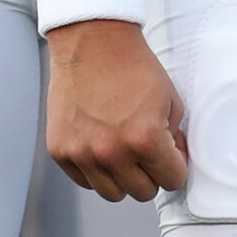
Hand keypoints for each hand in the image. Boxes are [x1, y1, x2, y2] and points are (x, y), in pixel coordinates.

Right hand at [46, 18, 188, 201]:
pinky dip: (95, 170)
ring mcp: (83, 154)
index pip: (172, 181)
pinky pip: (84, 181)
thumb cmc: (132, 65)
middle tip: (146, 151)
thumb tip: (173, 159)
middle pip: (143, 192)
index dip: (175, 167)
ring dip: (122, 177)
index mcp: (145, 140)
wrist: (92, 42)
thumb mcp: (170, 98)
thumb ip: (175, 136)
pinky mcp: (61, 151)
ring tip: (123, 149)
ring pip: (112, 193)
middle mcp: (112, 152)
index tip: (171, 158)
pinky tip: (100, 145)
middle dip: (151, 173)